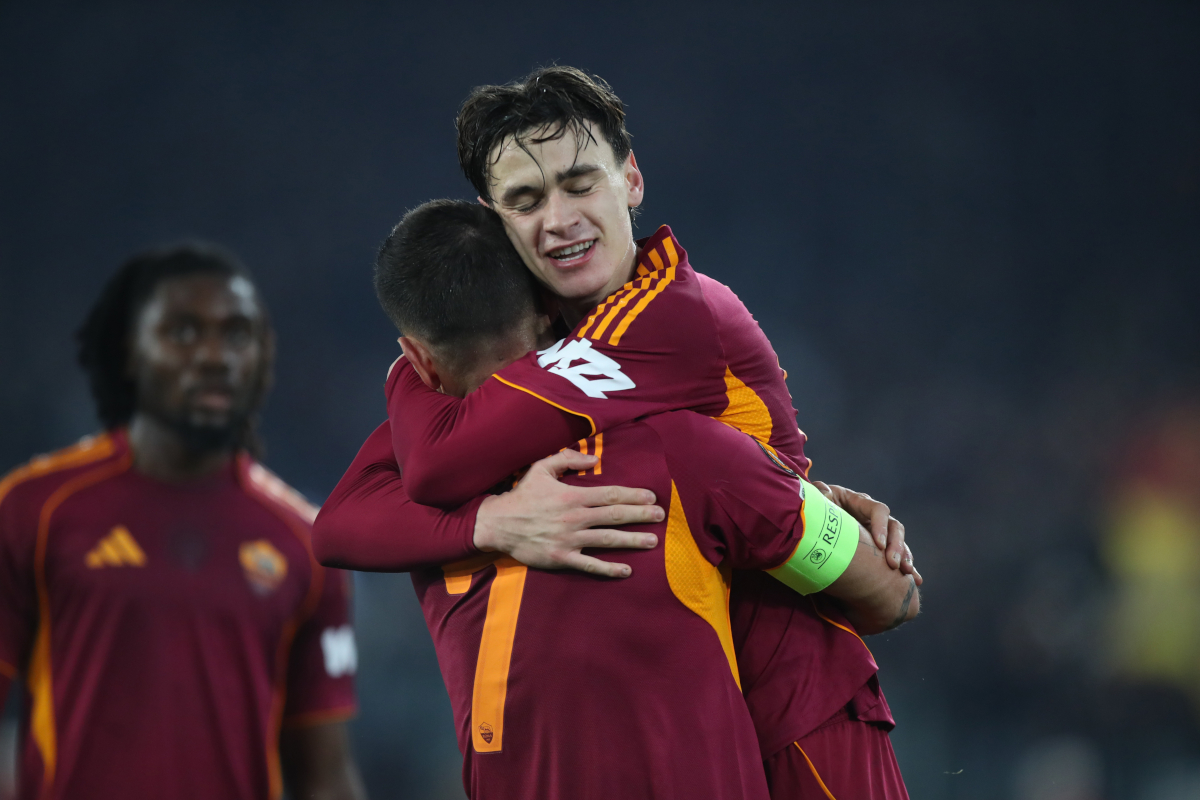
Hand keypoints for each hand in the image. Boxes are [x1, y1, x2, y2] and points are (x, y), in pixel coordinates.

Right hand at [473, 450, 663, 577]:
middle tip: (661, 516)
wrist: (497, 524)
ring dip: (632, 541)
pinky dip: (609, 568)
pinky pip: (590, 564)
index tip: (651, 497)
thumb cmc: (521, 495)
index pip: (610, 494)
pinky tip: (626, 570)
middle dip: (640, 515)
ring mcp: (569, 539)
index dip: (633, 495)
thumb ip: (567, 459)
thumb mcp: (541, 468)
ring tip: (652, 541)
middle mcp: (574, 518)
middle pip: (614, 516)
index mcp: (572, 496)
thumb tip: (594, 459)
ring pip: (607, 540)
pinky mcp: (561, 558)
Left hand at [813, 481, 921, 585]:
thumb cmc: (818, 507)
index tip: (879, 544)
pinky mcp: (880, 546)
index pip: (878, 510)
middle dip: (896, 546)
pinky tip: (915, 580)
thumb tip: (823, 492)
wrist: (818, 520)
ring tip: (906, 573)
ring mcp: (880, 531)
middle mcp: (874, 517)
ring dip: (905, 557)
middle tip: (893, 564)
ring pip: (900, 542)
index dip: (881, 525)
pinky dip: (907, 567)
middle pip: (894, 527)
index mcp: (860, 502)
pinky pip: (898, 556)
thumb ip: (820, 494)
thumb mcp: (819, 499)